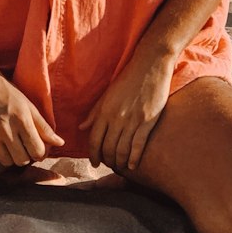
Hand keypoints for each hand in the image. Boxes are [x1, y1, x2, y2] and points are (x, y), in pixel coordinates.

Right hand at [0, 68, 64, 167]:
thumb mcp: (29, 106)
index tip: (38, 148)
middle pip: (22, 160)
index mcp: (21, 118)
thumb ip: (44, 127)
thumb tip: (60, 143)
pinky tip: (0, 141)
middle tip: (25, 146)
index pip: (37, 150)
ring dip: (13, 157)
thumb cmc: (8, 93)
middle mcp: (5, 128)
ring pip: (7, 162)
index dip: (40, 153)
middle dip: (27, 156)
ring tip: (13, 145)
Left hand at [79, 50, 174, 172]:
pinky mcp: (147, 121)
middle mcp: (116, 118)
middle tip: (108, 165)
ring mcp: (132, 121)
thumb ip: (94, 112)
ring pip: (122, 150)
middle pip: (107, 148)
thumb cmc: (128, 79)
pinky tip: (132, 166)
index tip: (94, 163)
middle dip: (106, 161)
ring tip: (119, 166)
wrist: (150, 66)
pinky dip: (134, 158)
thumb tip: (81, 127)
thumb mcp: (107, 94)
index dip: (93, 155)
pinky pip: (138, 145)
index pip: (94, 140)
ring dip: (119, 162)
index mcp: (104, 111)